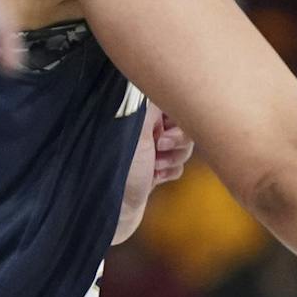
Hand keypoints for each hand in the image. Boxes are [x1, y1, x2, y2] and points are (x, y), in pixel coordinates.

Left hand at [114, 105, 192, 245]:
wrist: (113, 212)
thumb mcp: (138, 133)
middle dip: (177, 141)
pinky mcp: (154, 166)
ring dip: (173, 158)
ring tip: (154, 168)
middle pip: (183, 122)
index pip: (170, 100)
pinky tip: (155, 178)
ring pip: (183, 145)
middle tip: (159, 149)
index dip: (176, 117)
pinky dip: (170, 171)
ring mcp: (149, 147)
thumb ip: (151, 106)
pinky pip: (178, 163)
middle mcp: (143, 126)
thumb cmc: (120, 171)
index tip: (163, 131)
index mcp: (136, 113)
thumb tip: (156, 84)